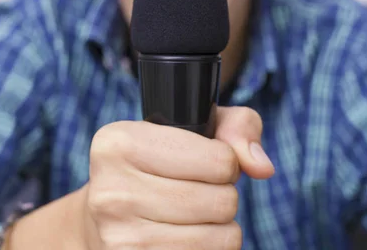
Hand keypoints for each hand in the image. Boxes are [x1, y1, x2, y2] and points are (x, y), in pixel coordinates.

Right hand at [83, 106, 274, 249]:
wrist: (103, 218)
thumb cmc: (156, 167)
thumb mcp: (192, 130)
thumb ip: (236, 128)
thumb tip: (262, 167)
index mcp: (120, 143)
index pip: (220, 160)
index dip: (225, 163)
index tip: (202, 164)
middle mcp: (112, 191)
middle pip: (223, 201)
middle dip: (222, 196)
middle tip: (196, 192)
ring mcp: (121, 237)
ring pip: (222, 238)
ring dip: (218, 227)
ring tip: (190, 216)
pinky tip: (184, 238)